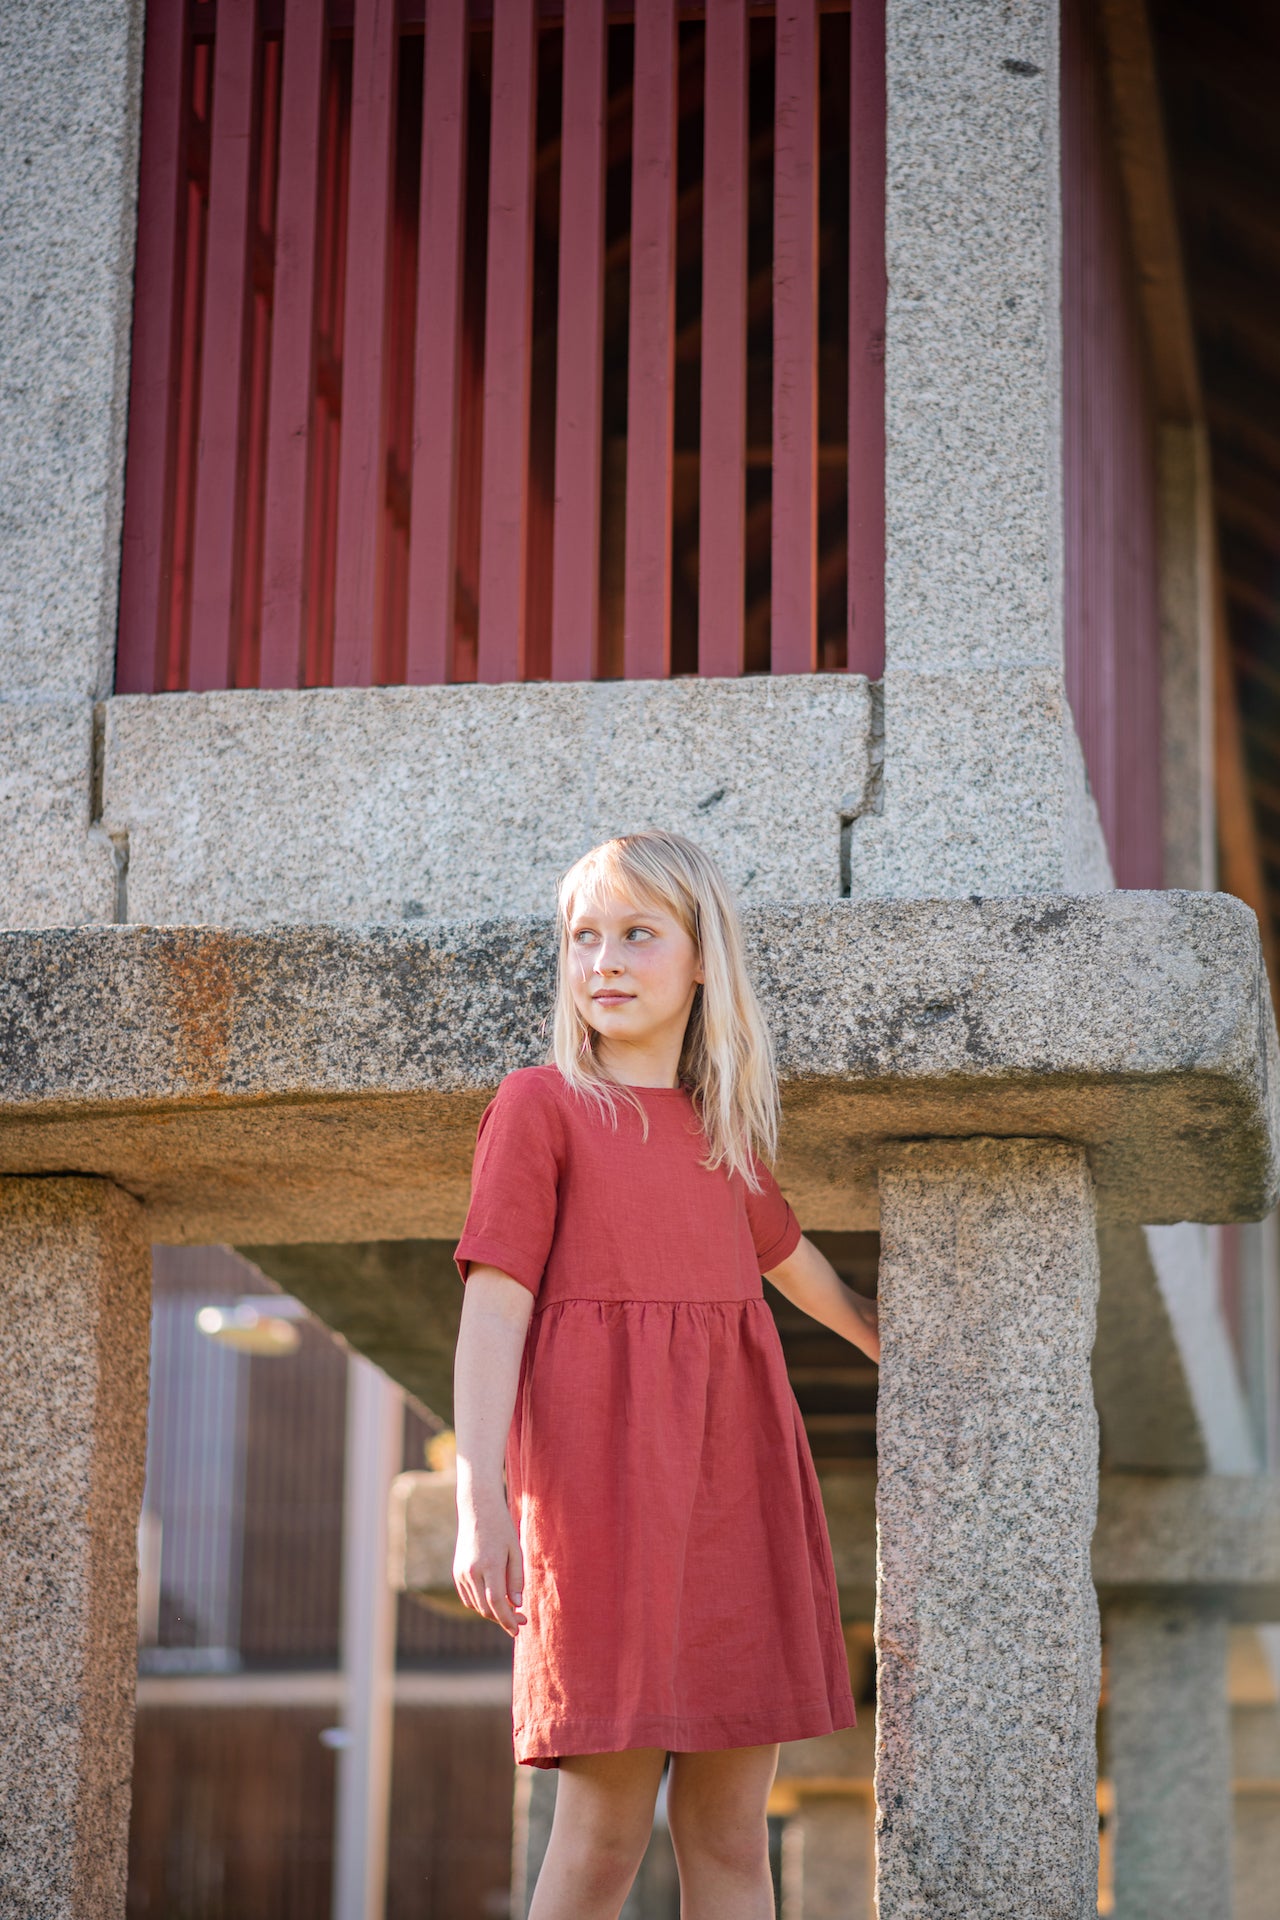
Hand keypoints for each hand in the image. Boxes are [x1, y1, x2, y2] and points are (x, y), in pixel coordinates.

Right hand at [454, 1492, 526, 1636]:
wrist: (477, 1509)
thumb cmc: (502, 1528)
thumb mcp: (515, 1551)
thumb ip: (516, 1579)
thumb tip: (516, 1605)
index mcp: (489, 1565)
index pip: (497, 1603)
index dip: (508, 1619)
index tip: (518, 1628)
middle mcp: (471, 1571)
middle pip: (486, 1608)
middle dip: (503, 1619)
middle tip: (521, 1619)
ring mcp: (461, 1573)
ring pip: (475, 1606)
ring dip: (492, 1613)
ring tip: (510, 1609)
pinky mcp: (456, 1572)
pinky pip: (467, 1598)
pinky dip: (480, 1604)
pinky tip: (494, 1600)